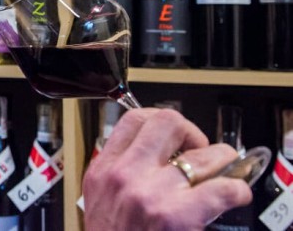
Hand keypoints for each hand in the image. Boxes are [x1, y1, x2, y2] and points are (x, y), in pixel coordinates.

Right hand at [82, 108, 251, 230]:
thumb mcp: (99, 202)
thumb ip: (118, 174)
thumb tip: (153, 155)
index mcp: (103, 170)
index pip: (133, 119)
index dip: (160, 120)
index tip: (173, 134)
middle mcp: (124, 176)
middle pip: (167, 123)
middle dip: (192, 133)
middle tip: (200, 149)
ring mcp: (149, 194)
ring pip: (202, 155)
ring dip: (223, 160)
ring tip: (226, 171)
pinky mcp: (176, 216)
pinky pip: (221, 188)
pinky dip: (236, 190)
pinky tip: (235, 196)